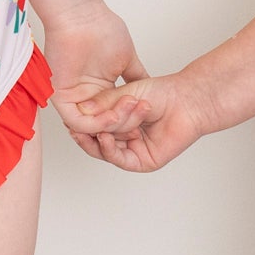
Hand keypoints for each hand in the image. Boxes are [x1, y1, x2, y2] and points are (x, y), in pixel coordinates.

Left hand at [42, 0, 149, 158]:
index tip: (150, 114)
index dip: (134, 119)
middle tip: (143, 112)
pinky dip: (98, 124)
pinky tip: (114, 116)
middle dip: (128, 123)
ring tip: (132, 111)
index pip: (118, 116)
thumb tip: (152, 90)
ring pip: (94, 127)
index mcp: (101, 90)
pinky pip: (79, 122)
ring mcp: (73, 98)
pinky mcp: (60, 97)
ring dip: (116, 124)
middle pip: (108, 126)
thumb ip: (138, 77)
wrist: (82, 16)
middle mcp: (86, 97)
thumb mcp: (128, 60)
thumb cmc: (101, 30)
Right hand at [77, 72, 207, 173]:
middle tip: (74, 127)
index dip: (80, 124)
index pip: (93, 128)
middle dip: (86, 133)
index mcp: (118, 122)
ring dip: (102, 136)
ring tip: (97, 126)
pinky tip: (105, 137)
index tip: (68, 117)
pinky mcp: (143, 161)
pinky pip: (120, 159)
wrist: (185, 99)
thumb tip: (79, 111)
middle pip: (96, 141)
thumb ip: (102, 105)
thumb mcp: (123, 95)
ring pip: (105, 150)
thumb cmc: (160, 93)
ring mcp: (133, 150)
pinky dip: (109, 149)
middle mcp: (124, 137)